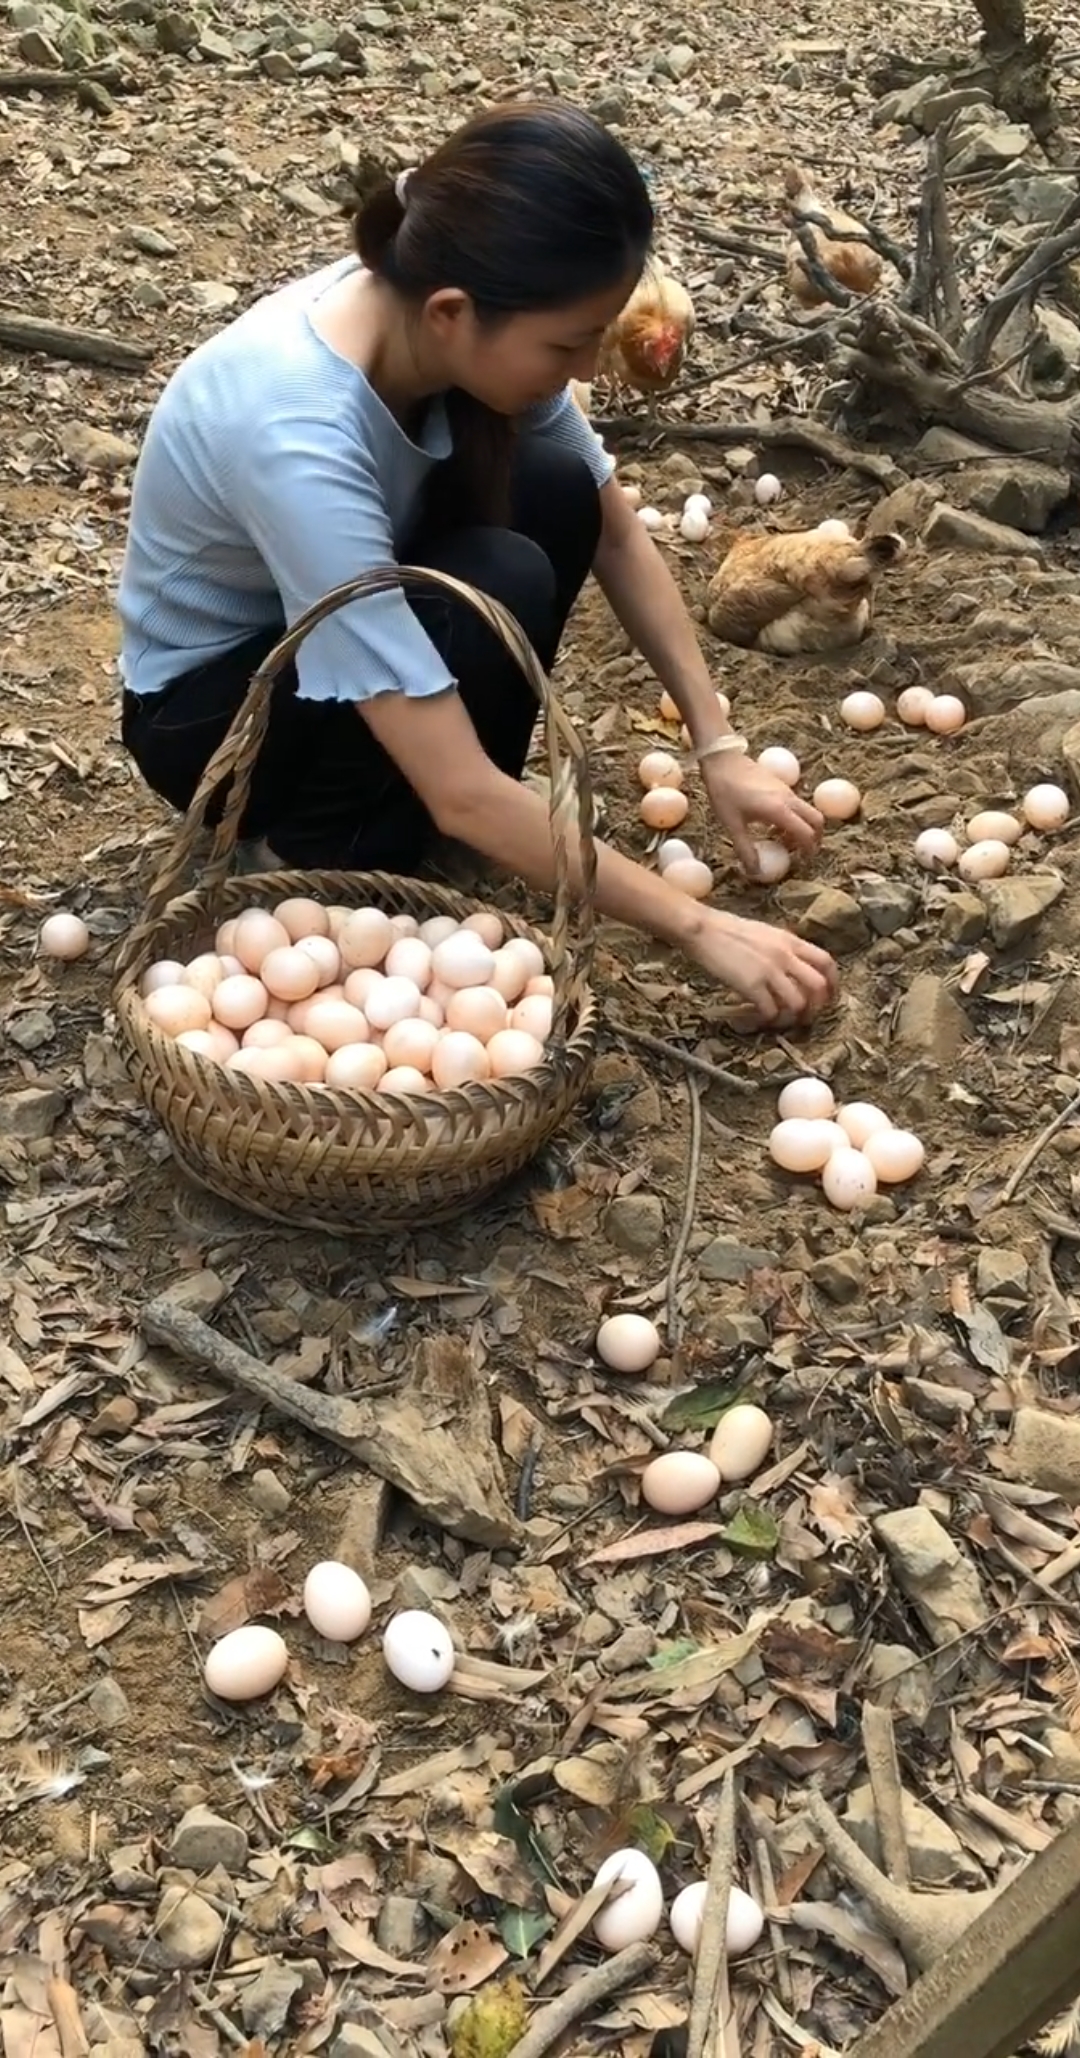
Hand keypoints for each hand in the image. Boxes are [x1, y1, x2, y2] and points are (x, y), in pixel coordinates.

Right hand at [690, 908, 837, 1023]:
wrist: (702, 928)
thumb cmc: (728, 929)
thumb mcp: (765, 933)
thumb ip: (783, 948)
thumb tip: (792, 966)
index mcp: (791, 941)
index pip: (826, 962)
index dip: (833, 984)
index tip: (827, 997)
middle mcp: (785, 955)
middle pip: (818, 987)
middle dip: (816, 1007)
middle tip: (805, 1016)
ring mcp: (769, 970)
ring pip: (797, 1003)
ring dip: (791, 1017)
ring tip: (779, 1020)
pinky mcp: (751, 984)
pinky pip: (770, 1010)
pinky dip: (767, 1019)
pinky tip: (757, 1018)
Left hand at [702, 752, 822, 876]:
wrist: (722, 760)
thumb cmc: (725, 792)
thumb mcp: (732, 824)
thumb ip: (745, 849)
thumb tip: (755, 872)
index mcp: (780, 811)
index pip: (806, 834)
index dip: (808, 850)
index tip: (803, 862)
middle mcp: (789, 799)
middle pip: (816, 820)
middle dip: (814, 837)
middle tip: (801, 852)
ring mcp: (786, 790)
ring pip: (807, 811)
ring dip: (802, 827)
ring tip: (783, 840)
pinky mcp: (781, 784)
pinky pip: (797, 804)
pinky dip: (794, 817)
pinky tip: (773, 824)